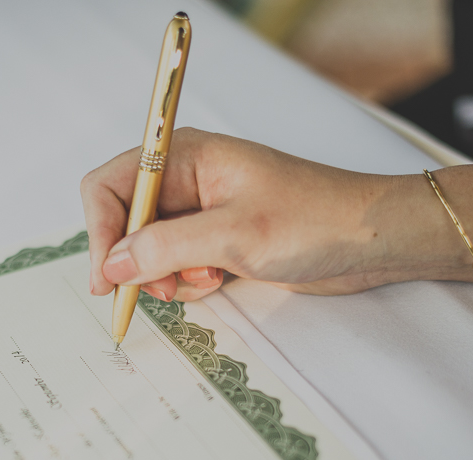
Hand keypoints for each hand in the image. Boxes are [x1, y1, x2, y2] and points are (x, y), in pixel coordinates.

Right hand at [80, 128, 446, 301]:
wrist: (371, 240)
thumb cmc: (315, 220)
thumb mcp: (233, 235)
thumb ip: (164, 247)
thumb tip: (113, 264)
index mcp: (186, 156)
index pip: (112, 185)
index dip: (101, 230)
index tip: (106, 276)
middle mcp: (187, 179)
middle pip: (125, 221)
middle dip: (136, 261)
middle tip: (159, 290)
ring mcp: (202, 211)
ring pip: (148, 249)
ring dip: (165, 275)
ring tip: (205, 281)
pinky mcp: (217, 240)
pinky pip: (177, 264)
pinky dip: (187, 281)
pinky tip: (218, 281)